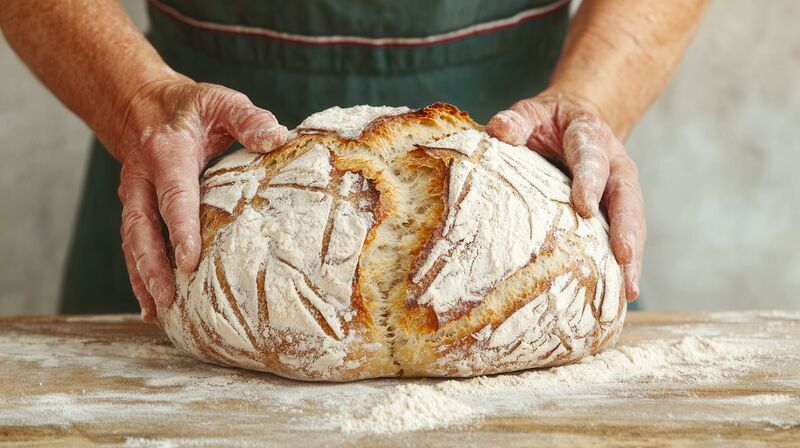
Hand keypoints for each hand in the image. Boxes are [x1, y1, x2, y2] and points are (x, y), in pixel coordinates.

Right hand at [113, 76, 287, 320]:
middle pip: (141, 226)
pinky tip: (150, 304)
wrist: (143, 106)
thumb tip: (278, 138)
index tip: (189, 259)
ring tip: (156, 311)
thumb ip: (249, 119)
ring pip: (132, 240)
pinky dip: (139, 274)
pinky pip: (133, 243)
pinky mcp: (134, 209)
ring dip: (142, 276)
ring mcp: (133, 195)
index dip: (180, 227)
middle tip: (168, 296)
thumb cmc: (191, 108)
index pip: (174, 194)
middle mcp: (142, 177)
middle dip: (152, 263)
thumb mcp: (222, 102)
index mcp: (167, 152)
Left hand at [486, 91, 644, 300]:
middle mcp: (614, 163)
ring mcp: (620, 189)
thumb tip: (499, 132)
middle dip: (626, 226)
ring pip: (633, 220)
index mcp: (590, 136)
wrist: (577, 120)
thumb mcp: (530, 113)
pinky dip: (626, 263)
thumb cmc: (547, 122)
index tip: (584, 207)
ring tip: (628, 288)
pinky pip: (625, 236)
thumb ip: (517, 121)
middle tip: (624, 255)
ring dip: (632, 254)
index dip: (590, 180)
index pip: (591, 157)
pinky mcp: (617, 210)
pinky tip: (624, 292)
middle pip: (626, 195)